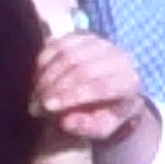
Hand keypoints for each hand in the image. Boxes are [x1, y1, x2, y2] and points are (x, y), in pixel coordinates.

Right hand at [29, 28, 148, 145]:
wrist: (116, 89)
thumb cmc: (108, 111)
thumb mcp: (102, 127)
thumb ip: (87, 127)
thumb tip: (66, 122)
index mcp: (128, 82)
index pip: (98, 87)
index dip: (69, 96)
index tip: (47, 106)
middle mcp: (118, 58)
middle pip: (81, 68)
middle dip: (54, 87)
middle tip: (36, 104)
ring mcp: (102, 43)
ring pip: (67, 53)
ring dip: (46, 74)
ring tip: (36, 92)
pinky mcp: (85, 36)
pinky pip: (59, 42)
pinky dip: (45, 58)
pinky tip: (39, 76)